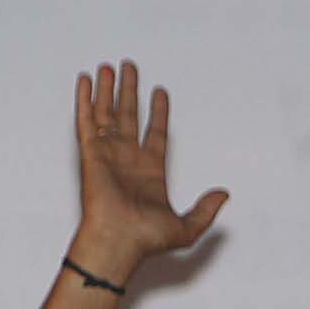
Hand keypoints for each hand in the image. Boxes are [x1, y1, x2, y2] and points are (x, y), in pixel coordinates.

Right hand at [69, 59, 227, 278]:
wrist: (119, 241)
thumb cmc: (145, 239)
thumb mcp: (187, 227)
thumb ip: (206, 210)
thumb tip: (224, 195)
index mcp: (151, 171)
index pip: (156, 133)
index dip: (159, 112)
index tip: (160, 92)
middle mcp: (128, 158)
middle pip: (129, 115)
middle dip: (129, 91)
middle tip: (130, 68)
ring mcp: (108, 153)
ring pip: (107, 113)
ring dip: (108, 89)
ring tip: (109, 67)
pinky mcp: (90, 153)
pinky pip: (86, 120)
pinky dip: (85, 99)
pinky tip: (86, 80)